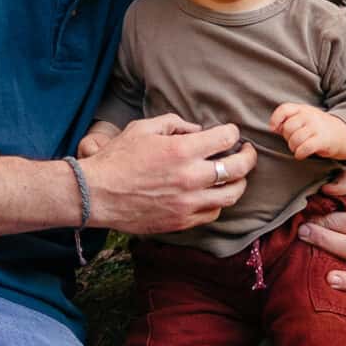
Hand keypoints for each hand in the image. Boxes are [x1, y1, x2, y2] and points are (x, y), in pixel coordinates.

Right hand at [83, 113, 258, 234]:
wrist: (96, 195)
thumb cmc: (117, 158)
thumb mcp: (143, 128)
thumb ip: (174, 123)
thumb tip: (197, 130)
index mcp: (182, 150)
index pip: (226, 138)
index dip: (232, 132)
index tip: (231, 133)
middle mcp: (191, 177)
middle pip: (239, 168)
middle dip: (249, 157)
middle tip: (247, 152)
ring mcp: (188, 202)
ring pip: (232, 195)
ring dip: (239, 183)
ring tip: (237, 176)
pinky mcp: (181, 221)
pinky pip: (213, 213)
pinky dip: (219, 202)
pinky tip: (214, 194)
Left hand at [271, 102, 345, 159]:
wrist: (344, 134)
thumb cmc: (319, 128)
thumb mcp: (305, 118)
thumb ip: (289, 120)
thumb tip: (274, 128)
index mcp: (303, 109)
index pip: (284, 109)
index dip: (275, 119)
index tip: (274, 129)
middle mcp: (309, 116)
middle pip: (288, 128)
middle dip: (287, 138)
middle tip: (294, 141)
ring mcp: (317, 127)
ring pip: (295, 139)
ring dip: (293, 147)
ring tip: (298, 148)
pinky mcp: (323, 140)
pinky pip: (304, 148)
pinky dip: (300, 153)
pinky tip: (301, 154)